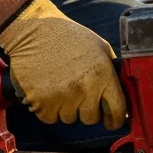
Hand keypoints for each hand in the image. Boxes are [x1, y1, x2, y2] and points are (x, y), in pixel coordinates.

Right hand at [0, 0, 126, 128]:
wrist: (33, 30)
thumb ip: (110, 72)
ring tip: (60, 87)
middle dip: (86, 109)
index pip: (117, 110)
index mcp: (103, 75)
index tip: (111, 122)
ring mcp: (63, 97)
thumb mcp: (99, 48)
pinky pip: (49, 117)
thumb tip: (119, 94)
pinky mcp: (41, 102)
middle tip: (77, 93)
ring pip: (69, 119)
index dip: (115, 119)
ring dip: (65, 108)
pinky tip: (47, 91)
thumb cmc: (68, 37)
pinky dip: (47, 109)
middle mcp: (85, 89)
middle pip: (91, 119)